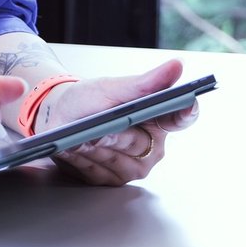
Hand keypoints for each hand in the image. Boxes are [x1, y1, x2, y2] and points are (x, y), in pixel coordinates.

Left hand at [39, 59, 194, 186]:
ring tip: (78, 134)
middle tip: (96, 125)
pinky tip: (71, 147)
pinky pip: (96, 172)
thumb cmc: (89, 99)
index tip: (185, 103)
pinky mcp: (112, 180)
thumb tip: (176, 66)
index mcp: (159, 120)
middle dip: (112, 133)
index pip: (182, 118)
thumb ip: (144, 83)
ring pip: (113, 159)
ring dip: (91, 145)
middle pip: (136, 143)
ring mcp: (133, 167)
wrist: (59, 116)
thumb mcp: (112, 88)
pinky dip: (80, 158)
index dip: (186, 112)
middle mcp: (152, 147)